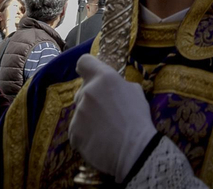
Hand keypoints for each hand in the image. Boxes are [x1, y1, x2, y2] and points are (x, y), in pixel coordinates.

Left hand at [72, 54, 158, 179]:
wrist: (134, 149)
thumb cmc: (138, 118)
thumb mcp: (135, 91)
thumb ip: (117, 84)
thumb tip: (111, 87)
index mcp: (104, 78)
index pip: (84, 62)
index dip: (88, 68)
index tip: (91, 75)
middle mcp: (87, 92)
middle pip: (82, 90)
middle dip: (91, 98)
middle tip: (105, 111)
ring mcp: (78, 113)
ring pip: (80, 111)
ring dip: (88, 117)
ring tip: (104, 130)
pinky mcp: (73, 132)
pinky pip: (76, 130)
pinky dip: (85, 134)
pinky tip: (98, 140)